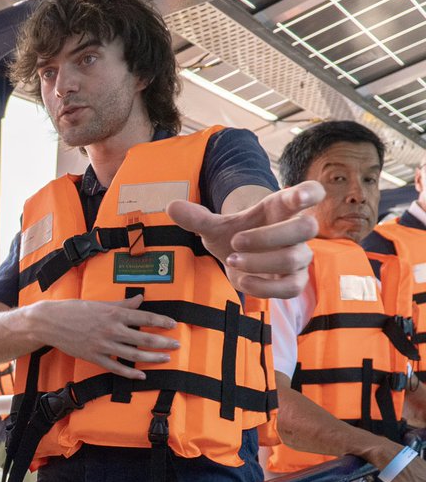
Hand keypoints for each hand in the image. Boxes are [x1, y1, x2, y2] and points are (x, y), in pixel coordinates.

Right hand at [38, 295, 177, 379]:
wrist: (50, 322)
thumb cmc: (74, 310)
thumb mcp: (100, 303)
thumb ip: (122, 304)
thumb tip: (140, 299)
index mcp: (114, 313)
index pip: (145, 318)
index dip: (162, 322)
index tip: (173, 325)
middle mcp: (112, 329)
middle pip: (144, 339)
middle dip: (163, 343)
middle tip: (176, 345)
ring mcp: (104, 345)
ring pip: (134, 355)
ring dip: (153, 358)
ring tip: (165, 359)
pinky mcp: (95, 357)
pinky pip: (117, 367)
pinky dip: (130, 373)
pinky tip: (142, 375)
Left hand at [167, 181, 321, 297]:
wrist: (239, 258)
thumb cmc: (234, 235)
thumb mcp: (213, 227)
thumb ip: (196, 218)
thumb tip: (170, 206)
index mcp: (281, 208)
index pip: (310, 193)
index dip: (309, 193)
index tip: (299, 196)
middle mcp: (296, 231)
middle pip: (305, 228)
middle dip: (270, 236)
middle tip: (236, 241)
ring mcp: (298, 257)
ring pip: (295, 258)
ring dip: (261, 261)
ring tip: (233, 261)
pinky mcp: (294, 281)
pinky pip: (290, 288)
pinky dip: (264, 287)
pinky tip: (241, 281)